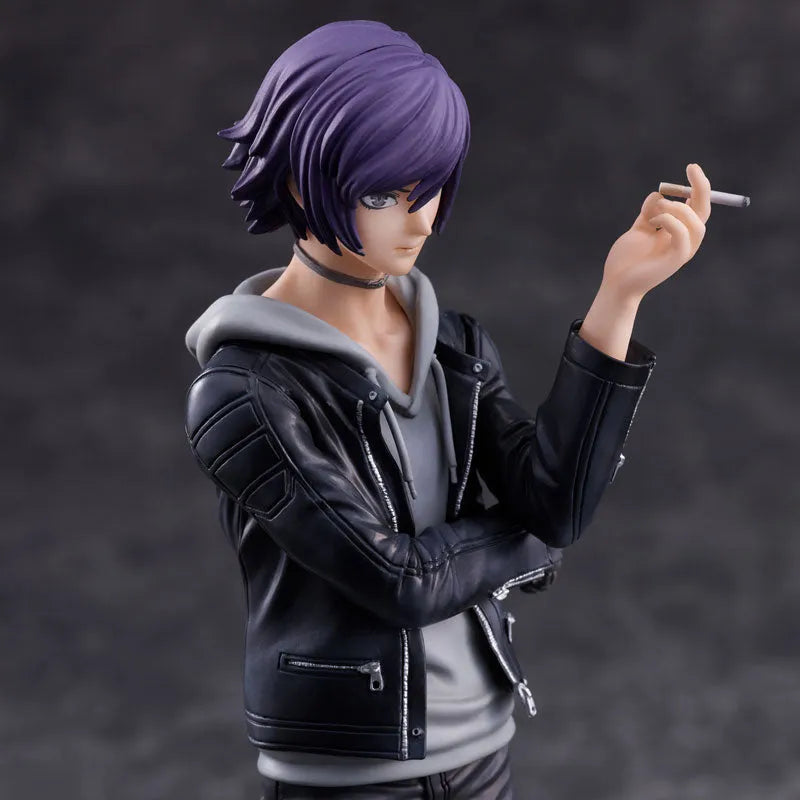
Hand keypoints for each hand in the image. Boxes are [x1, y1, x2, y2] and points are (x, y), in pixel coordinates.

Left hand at [601, 163, 711, 301]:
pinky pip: (683, 236)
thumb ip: (649, 213)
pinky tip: (654, 222)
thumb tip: (657, 193)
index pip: (696, 207)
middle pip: (703, 211)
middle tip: (691, 168)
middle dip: (701, 187)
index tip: (691, 168)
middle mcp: (683, 241)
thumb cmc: (626, 260)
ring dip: (679, 208)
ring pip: (697, 223)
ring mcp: (681, 251)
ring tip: (656, 210)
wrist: (615, 283)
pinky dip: (671, 222)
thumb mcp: (639, 230)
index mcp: (677, 233)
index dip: (697, 187)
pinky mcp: (675, 260)